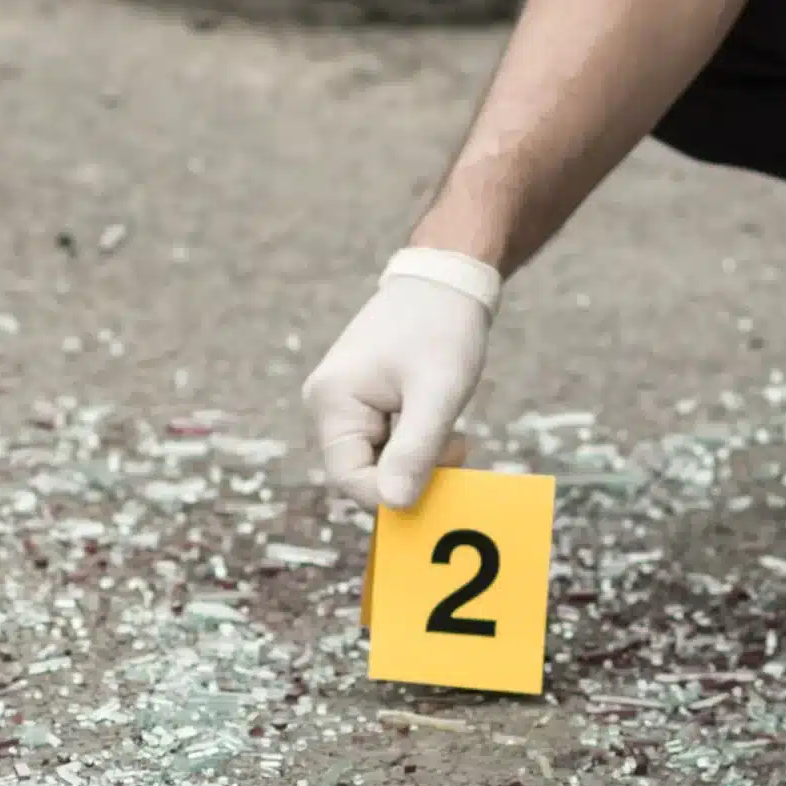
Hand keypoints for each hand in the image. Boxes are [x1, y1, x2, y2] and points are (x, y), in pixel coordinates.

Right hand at [303, 269, 492, 509]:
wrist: (447, 280)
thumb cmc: (443, 327)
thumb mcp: (438, 392)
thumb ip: (415, 450)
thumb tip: (394, 504)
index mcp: (332, 401)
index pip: (351, 479)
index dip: (395, 493)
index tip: (446, 476)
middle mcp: (326, 405)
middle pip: (363, 472)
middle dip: (412, 474)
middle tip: (458, 447)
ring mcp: (342, 404)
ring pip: (378, 461)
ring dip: (419, 459)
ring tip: (454, 431)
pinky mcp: (363, 403)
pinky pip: (385, 444)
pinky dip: (417, 445)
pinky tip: (442, 424)